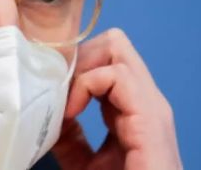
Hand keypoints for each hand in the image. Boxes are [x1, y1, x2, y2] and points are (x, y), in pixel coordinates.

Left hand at [52, 28, 181, 169]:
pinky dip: (87, 84)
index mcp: (133, 109)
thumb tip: (52, 116)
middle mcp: (145, 101)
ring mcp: (151, 106)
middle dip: (77, 56)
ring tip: (63, 100)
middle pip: (113, 44)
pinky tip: (72, 111)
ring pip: (116, 46)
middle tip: (55, 87)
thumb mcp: (87, 165)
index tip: (48, 89)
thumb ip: (72, 138)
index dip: (74, 66)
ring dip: (79, 67)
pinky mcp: (151, 118)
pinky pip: (117, 74)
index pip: (106, 59)